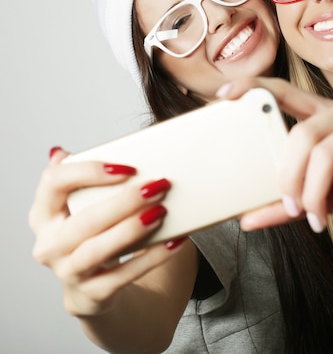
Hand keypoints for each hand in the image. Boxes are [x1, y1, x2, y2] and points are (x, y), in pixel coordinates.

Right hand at [28, 147, 186, 316]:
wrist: (96, 286)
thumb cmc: (95, 233)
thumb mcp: (85, 205)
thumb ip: (85, 179)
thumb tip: (65, 151)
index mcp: (44, 213)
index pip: (54, 183)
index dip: (88, 172)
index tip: (127, 168)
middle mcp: (50, 244)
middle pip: (83, 220)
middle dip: (124, 202)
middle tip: (159, 185)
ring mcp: (68, 271)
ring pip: (98, 250)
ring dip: (133, 229)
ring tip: (162, 211)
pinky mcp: (92, 294)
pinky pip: (124, 276)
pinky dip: (152, 257)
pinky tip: (175, 241)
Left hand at [218, 78, 332, 239]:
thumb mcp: (324, 197)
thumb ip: (290, 202)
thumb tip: (246, 219)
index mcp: (330, 114)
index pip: (287, 92)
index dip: (256, 88)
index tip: (225, 95)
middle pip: (303, 134)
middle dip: (290, 177)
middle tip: (294, 208)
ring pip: (325, 154)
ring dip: (314, 196)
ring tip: (317, 222)